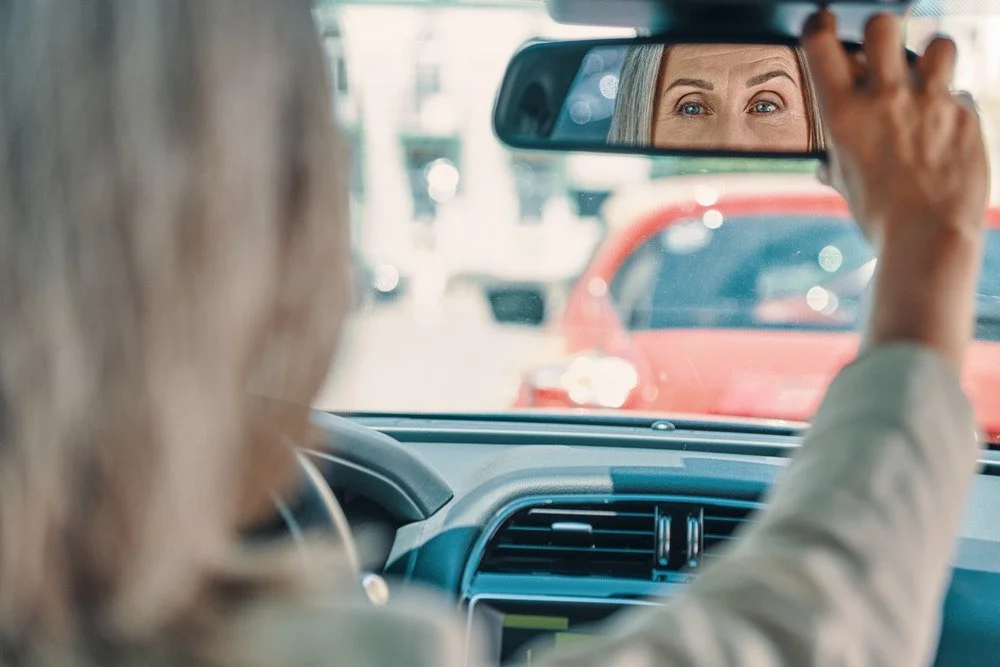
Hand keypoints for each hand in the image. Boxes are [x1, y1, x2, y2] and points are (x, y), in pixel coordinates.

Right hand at [804, 11, 987, 250]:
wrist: (928, 235)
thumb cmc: (878, 216)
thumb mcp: (843, 183)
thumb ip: (836, 157)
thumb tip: (827, 161)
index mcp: (843, 111)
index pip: (821, 41)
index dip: (820, 26)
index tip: (823, 25)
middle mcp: (886, 96)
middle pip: (883, 24)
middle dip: (880, 34)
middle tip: (881, 54)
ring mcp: (931, 101)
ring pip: (937, 44)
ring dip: (929, 58)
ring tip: (925, 80)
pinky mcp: (966, 114)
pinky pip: (960, 91)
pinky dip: (951, 104)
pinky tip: (944, 129)